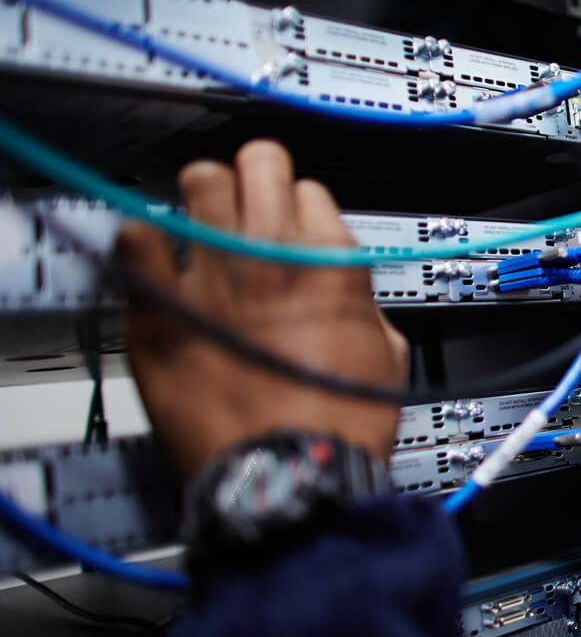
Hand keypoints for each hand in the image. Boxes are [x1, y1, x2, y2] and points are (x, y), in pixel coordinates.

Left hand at [117, 140, 408, 478]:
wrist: (290, 473)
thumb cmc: (339, 426)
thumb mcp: (386, 353)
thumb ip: (363, 306)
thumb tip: (348, 298)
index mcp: (332, 261)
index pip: (312, 190)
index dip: (302, 206)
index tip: (291, 221)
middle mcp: (273, 254)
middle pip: (258, 163)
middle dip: (253, 174)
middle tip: (245, 196)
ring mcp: (213, 276)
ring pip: (199, 181)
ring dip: (201, 194)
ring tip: (198, 217)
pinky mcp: (159, 307)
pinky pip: (137, 239)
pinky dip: (144, 240)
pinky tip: (153, 255)